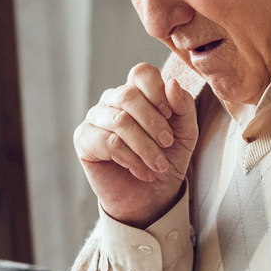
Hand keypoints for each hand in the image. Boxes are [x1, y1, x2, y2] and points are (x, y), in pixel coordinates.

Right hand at [74, 63, 198, 227]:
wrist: (151, 197)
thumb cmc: (167, 160)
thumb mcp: (186, 133)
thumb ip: (183, 106)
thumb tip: (171, 83)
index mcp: (137, 92)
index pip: (141, 73)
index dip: (157, 92)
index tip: (170, 116)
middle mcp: (113, 100)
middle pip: (129, 95)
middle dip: (153, 123)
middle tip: (168, 144)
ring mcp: (95, 118)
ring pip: (119, 121)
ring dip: (145, 147)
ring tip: (158, 166)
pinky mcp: (83, 140)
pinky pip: (107, 142)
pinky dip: (130, 159)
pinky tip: (140, 171)